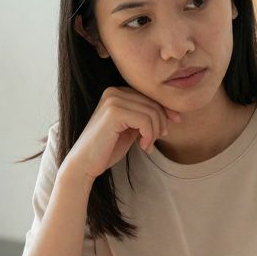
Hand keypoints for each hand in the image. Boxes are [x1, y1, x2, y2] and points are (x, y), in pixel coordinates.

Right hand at [63, 87, 180, 180]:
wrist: (85, 164)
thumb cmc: (107, 149)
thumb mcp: (130, 128)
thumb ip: (144, 117)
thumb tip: (171, 112)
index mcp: (116, 92)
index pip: (149, 96)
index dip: (164, 110)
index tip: (171, 125)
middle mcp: (113, 92)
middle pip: (153, 103)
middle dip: (160, 124)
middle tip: (154, 142)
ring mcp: (113, 100)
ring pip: (152, 112)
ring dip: (154, 132)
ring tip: (147, 145)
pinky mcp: (114, 112)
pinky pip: (145, 121)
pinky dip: (149, 135)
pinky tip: (143, 147)